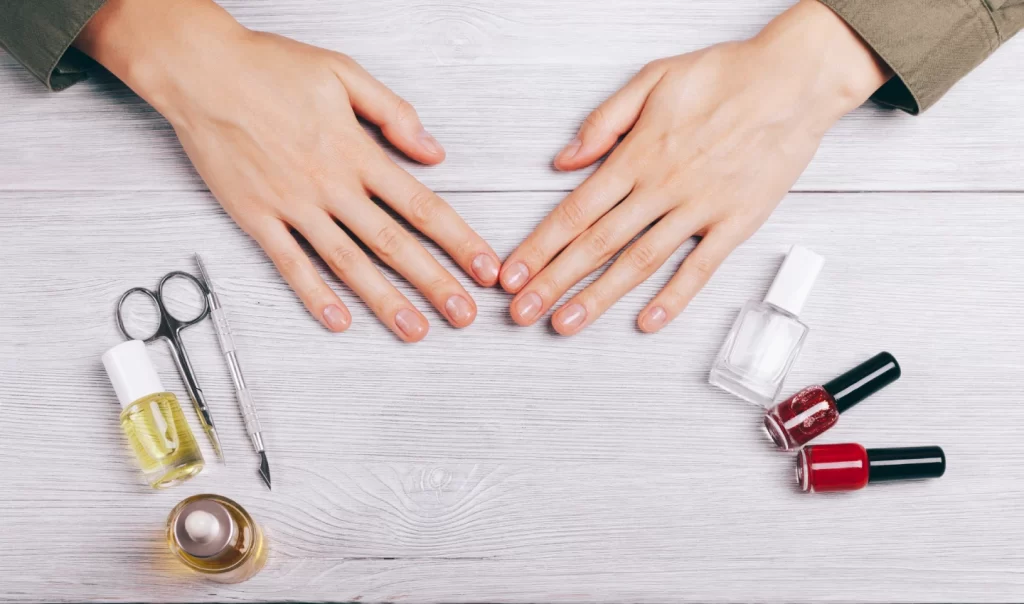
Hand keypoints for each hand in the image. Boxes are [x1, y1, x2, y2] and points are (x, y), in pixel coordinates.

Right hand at [75, 0, 500, 341]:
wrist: (200, 71)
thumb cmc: (269, 67)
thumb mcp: (344, 73)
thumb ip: (394, 113)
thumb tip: (433, 153)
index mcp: (356, 152)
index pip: (421, 206)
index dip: (458, 241)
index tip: (483, 268)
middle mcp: (330, 185)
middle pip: (393, 244)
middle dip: (434, 283)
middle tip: (463, 314)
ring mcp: (292, 205)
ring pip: (347, 263)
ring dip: (385, 300)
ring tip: (415, 329)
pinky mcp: (256, 217)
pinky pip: (290, 263)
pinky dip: (314, 294)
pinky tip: (338, 319)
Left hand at [500, 0, 890, 334]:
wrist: (794, 79)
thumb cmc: (725, 75)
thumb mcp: (652, 79)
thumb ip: (603, 122)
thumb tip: (564, 160)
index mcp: (638, 154)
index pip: (575, 210)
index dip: (539, 246)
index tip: (514, 272)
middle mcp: (663, 187)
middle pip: (597, 243)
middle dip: (553, 281)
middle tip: (523, 311)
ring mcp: (699, 208)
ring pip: (639, 262)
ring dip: (598, 297)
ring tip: (566, 323)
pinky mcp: (735, 222)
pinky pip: (700, 268)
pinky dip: (673, 298)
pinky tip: (647, 322)